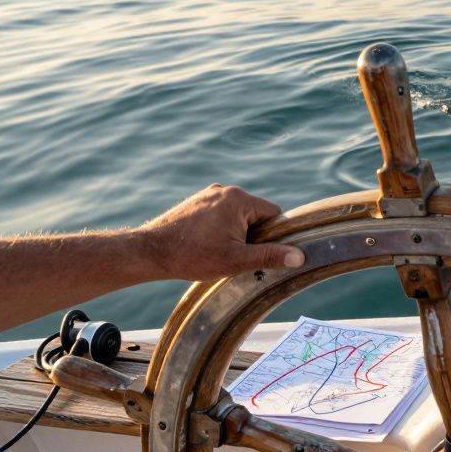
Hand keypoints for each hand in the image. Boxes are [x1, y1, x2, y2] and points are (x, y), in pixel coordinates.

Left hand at [139, 184, 303, 281]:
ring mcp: (208, 194)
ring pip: (237, 215)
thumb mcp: (237, 260)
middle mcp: (225, 190)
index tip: (257, 252)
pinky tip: (206, 245)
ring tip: (217, 251)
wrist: (150, 253)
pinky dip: (220, 229)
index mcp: (239, 199)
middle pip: (255, 214)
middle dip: (251, 235)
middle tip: (235, 255)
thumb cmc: (193, 256)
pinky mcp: (196, 202)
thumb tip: (300, 256)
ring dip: (235, 232)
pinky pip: (220, 214)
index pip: (273, 214)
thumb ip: (270, 256)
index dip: (271, 235)